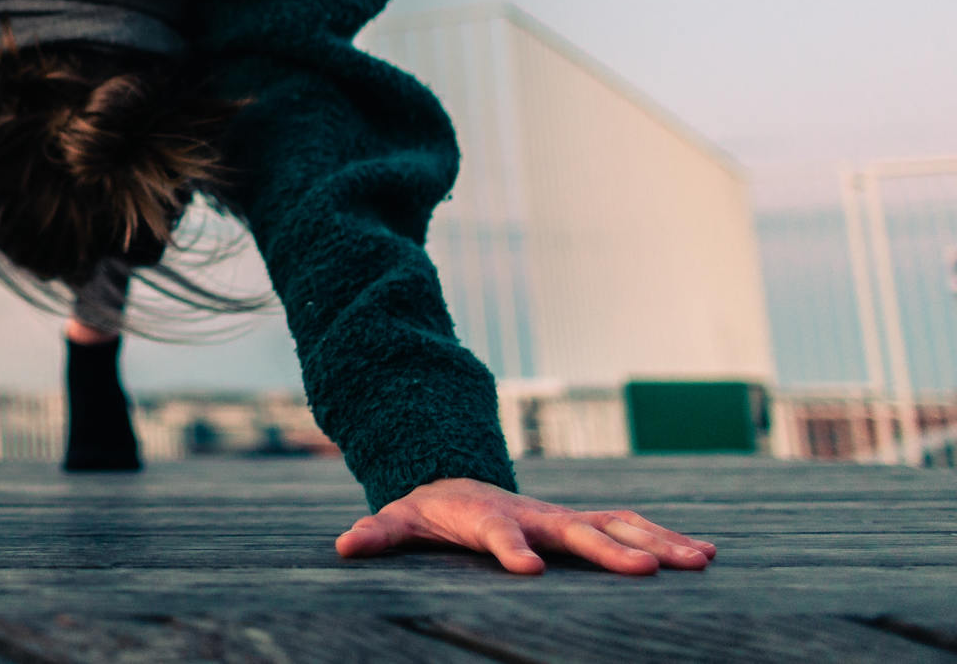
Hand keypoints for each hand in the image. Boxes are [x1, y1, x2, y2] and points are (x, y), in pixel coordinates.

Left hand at [335, 477, 716, 574]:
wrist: (456, 483)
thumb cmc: (429, 512)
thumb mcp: (399, 521)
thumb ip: (378, 534)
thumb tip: (345, 545)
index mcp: (488, 517)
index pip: (500, 533)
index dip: (511, 548)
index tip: (528, 568)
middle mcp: (536, 514)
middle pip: (576, 530)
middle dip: (611, 549)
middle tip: (650, 569)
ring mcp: (564, 516)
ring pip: (616, 526)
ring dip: (657, 542)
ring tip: (700, 560)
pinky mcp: (583, 524)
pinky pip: (629, 529)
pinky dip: (666, 538)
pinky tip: (707, 553)